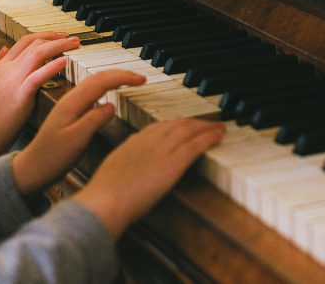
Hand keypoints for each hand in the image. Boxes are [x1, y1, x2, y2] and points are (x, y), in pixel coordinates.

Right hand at [0, 32, 79, 156]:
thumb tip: (3, 48)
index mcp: (1, 66)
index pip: (25, 41)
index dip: (45, 35)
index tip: (60, 36)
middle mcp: (7, 69)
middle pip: (34, 43)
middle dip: (56, 38)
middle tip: (74, 39)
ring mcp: (13, 81)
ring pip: (37, 53)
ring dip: (58, 46)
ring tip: (74, 44)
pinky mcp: (20, 96)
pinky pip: (37, 77)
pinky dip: (51, 67)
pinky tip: (64, 62)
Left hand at [12, 70, 146, 197]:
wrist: (33, 167)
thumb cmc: (52, 157)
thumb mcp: (76, 140)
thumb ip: (94, 120)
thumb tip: (112, 105)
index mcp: (72, 103)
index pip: (101, 81)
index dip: (123, 77)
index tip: (141, 79)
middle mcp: (70, 100)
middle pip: (97, 77)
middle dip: (121, 74)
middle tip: (141, 77)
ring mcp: (69, 105)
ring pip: (94, 82)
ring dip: (113, 78)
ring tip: (130, 81)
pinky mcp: (70, 112)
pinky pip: (90, 92)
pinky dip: (105, 87)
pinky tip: (110, 93)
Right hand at [73, 115, 223, 238]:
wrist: (105, 202)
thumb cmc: (104, 196)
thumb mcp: (113, 172)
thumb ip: (126, 166)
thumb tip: (131, 172)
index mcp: (133, 142)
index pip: (159, 127)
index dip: (175, 125)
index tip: (184, 125)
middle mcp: (149, 140)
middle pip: (177, 124)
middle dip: (194, 122)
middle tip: (207, 123)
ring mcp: (162, 150)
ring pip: (189, 130)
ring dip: (206, 126)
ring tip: (218, 127)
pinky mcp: (173, 162)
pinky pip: (196, 144)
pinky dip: (210, 136)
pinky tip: (220, 134)